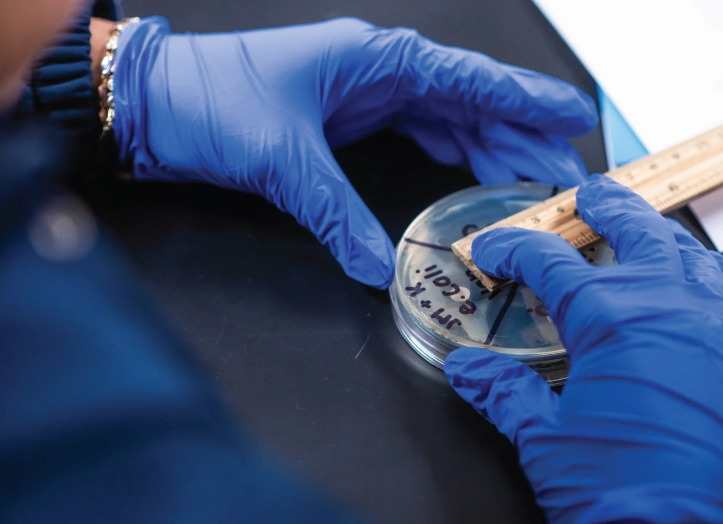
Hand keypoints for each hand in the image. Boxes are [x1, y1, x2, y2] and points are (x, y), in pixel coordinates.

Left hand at [113, 17, 596, 287]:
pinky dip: (446, 155)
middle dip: (520, 138)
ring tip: (532, 183)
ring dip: (488, 149)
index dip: (526, 101)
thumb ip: (336, 214)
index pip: (470, 79)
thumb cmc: (207, 101)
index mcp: (375, 58)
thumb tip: (379, 266)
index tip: (574, 118)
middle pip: (469, 102)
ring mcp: (358, 93)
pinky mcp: (337, 121)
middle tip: (565, 177)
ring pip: (444, 119)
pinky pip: (411, 132)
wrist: (148, 101)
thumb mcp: (281, 159)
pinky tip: (470, 176)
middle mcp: (375, 69)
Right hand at [443, 175, 722, 523]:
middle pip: (639, 233)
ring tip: (649, 230)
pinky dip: (709, 283)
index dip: (514, 248)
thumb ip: (506, 393)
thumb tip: (470, 372)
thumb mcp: (544, 440)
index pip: (551, 261)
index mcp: (612, 318)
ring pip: (695, 259)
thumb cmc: (622, 491)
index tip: (495, 248)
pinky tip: (699, 293)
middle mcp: (672, 310)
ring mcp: (719, 333)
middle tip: (591, 194)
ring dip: (666, 237)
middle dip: (609, 208)